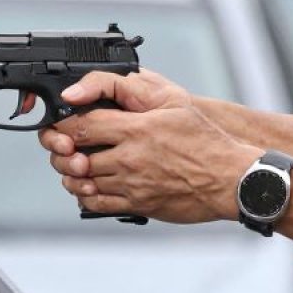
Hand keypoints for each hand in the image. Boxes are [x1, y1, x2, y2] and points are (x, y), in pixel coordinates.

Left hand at [38, 68, 258, 223]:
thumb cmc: (206, 140)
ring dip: (73, 174)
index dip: (62, 125)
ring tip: (78, 166)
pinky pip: (97, 203)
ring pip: (83, 180)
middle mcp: (130, 157)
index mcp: (136, 128)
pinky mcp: (138, 203)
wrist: (230, 178)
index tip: (63, 125)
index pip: (80, 125)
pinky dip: (86, 195)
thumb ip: (130, 88)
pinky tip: (91, 186)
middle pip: (75, 155)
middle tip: (66, 147)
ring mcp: (133, 183)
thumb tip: (93, 89)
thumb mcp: (174, 100)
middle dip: (63, 151)